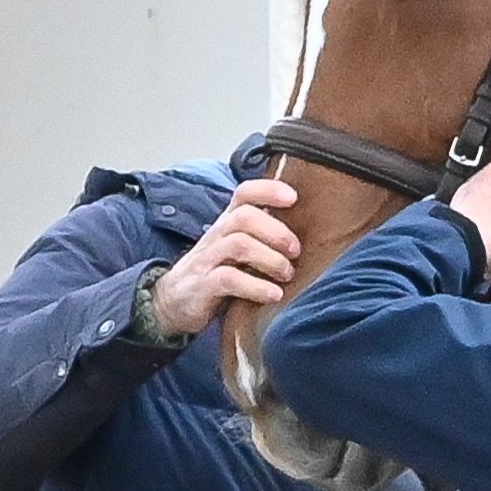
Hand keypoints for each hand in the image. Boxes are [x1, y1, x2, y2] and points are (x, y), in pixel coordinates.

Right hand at [147, 180, 298, 338]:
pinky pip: (228, 279)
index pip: (244, 194)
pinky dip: (256, 287)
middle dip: (276, 232)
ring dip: (271, 259)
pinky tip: (274, 295)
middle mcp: (217, 235)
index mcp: (229, 223)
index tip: (294, 197)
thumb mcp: (240, 249)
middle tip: (296, 252)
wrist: (174, 300)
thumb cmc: (218, 271)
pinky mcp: (203, 286)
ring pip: (239, 245)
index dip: (268, 190)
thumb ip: (265, 237)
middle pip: (244, 217)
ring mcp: (208, 260)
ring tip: (287, 275)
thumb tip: (315, 232)